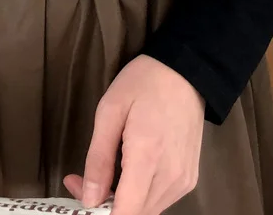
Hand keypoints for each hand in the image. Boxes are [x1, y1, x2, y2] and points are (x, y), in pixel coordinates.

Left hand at [64, 54, 204, 214]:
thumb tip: (90, 199)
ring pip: (146, 211)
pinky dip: (140, 196)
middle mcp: (170, 177)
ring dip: (122, 202)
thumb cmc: (144, 82)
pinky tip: (129, 172)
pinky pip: (159, 201)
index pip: (126, 214)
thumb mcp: (110, 110)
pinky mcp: (189, 179)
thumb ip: (98, 158)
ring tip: (104, 173)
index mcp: (147, 156)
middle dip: (105, 206)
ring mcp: (183, 180)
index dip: (101, 214)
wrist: (186, 70)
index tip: (84, 196)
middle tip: (83, 181)